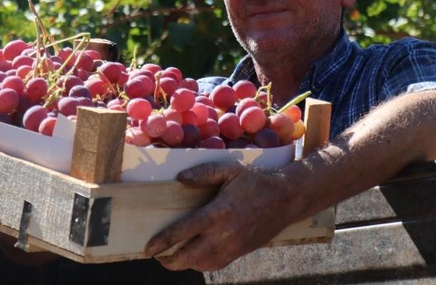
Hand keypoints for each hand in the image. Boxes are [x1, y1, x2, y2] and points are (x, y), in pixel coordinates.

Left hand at [145, 161, 295, 271]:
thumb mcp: (230, 170)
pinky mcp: (240, 252)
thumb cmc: (255, 182)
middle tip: (157, 256)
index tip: (149, 247)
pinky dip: (201, 265)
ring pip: (202, 265)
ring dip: (184, 264)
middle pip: (189, 257)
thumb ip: (204, 172)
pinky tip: (194, 256)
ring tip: (172, 257)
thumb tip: (180, 178)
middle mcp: (225, 234)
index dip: (164, 241)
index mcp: (219, 212)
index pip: (184, 232)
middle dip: (169, 261)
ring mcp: (233, 246)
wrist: (286, 199)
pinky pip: (216, 265)